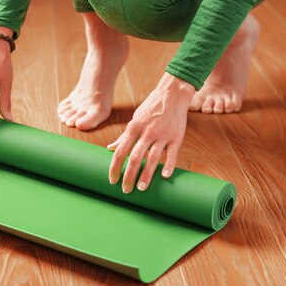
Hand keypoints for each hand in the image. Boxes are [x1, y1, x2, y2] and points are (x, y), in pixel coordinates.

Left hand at [108, 72, 194, 192]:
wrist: (172, 94)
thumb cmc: (151, 109)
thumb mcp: (135, 119)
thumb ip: (124, 136)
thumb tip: (110, 148)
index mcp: (133, 127)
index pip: (121, 151)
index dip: (115, 167)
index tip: (112, 180)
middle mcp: (146, 132)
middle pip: (135, 158)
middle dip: (129, 176)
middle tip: (125, 190)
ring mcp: (162, 135)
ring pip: (152, 158)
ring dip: (146, 175)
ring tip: (141, 188)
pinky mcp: (176, 137)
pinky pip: (172, 154)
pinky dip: (169, 165)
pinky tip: (165, 176)